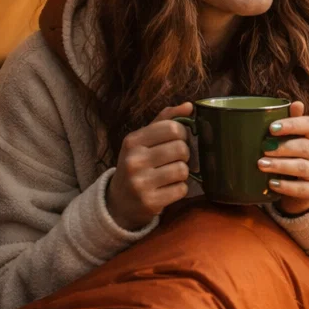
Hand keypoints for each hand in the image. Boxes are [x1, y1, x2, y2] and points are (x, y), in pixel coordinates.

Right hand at [106, 102, 192, 230]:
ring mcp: (141, 183)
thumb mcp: (143, 141)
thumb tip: (189, 106)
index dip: (182, 134)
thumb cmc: (137, 165)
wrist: (119, 202)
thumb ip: (164, 120)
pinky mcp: (150, 202)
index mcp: (132, 141)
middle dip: (184, 155)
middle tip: (176, 159)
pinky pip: (181, 189)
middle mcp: (134, 160)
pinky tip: (168, 188)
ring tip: (171, 174)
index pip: (172, 127)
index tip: (178, 140)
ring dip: (182, 173)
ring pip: (183, 170)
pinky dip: (180, 189)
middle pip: (181, 149)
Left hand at [261, 101, 308, 216]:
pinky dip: (285, 186)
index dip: (291, 125)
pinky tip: (271, 184)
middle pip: (305, 147)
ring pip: (302, 167)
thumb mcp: (290, 140)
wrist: (302, 188)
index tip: (272, 128)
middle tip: (263, 148)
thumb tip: (296, 103)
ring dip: (281, 165)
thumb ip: (289, 124)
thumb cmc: (292, 158)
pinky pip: (301, 188)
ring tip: (262, 165)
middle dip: (283, 147)